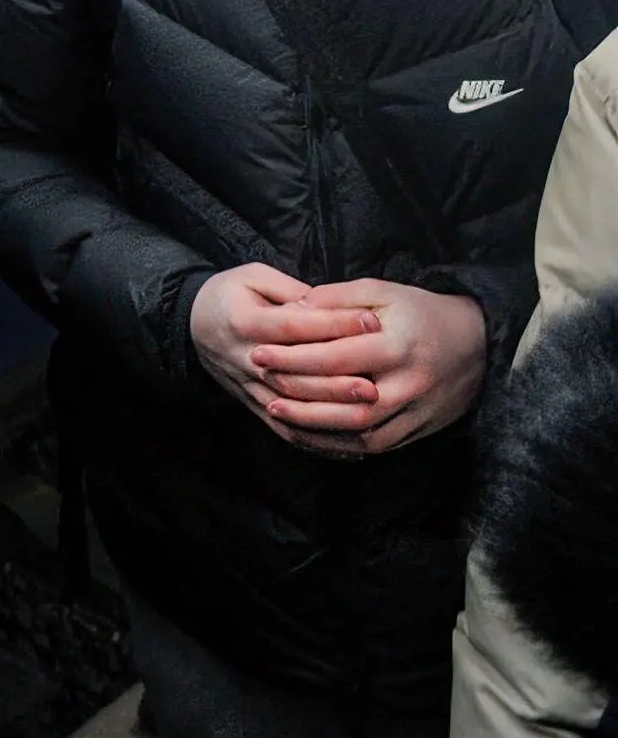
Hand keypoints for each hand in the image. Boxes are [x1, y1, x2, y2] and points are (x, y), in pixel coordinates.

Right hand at [190, 263, 380, 450]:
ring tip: (368, 412)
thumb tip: (327, 305)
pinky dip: (318, 442)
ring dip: (332, 414)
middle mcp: (245, 359)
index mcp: (244, 322)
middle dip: (338, 381)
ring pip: (293, 408)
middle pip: (295, 375)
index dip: (334, 323)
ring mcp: (249, 387)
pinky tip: (351, 448)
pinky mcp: (254, 405)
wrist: (193, 324)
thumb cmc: (230, 295)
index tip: (371, 321)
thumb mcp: (253, 277)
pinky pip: (286, 430)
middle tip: (376, 383)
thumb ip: (290, 290)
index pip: (295, 325)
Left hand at [249, 279, 488, 454]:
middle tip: (261, 386)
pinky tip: (311, 435)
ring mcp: (418, 411)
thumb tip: (291, 308)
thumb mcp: (382, 292)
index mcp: (398, 345)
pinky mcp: (421, 428)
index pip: (336, 358)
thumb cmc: (421, 311)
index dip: (293, 358)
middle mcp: (410, 383)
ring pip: (362, 431)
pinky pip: (378, 444)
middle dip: (299, 397)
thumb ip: (337, 298)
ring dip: (316, 428)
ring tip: (277, 413)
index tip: (259, 353)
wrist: (479, 343)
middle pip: (347, 402)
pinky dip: (342, 444)